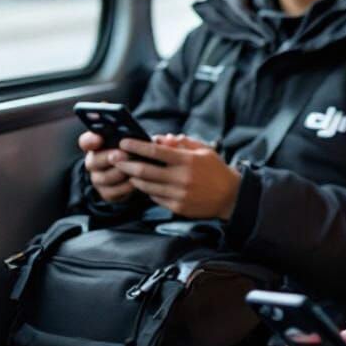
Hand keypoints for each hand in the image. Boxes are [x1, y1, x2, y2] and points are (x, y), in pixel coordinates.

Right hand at [79, 131, 134, 203]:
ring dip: (121, 172)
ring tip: (135, 167)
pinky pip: (114, 191)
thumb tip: (139, 132)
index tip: (98, 139)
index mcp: (95, 145)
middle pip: (94, 161)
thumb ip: (128, 135)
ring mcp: (98, 179)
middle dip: (110, 158)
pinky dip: (126, 186)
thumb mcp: (131, 140)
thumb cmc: (132, 150)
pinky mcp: (106, 192)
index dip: (91, 141)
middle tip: (123, 154)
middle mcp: (92, 162)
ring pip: (105, 177)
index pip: (86, 141)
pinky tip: (136, 180)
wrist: (135, 170)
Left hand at [112, 134, 240, 218]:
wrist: (230, 196)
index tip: (123, 142)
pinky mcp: (177, 207)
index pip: (155, 152)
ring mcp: (178, 194)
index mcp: (187, 161)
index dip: (137, 146)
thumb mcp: (204, 151)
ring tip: (127, 171)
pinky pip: (154, 197)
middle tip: (114, 157)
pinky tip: (144, 183)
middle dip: (126, 163)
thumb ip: (183, 143)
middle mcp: (181, 178)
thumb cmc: (216, 170)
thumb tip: (161, 139)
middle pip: (144, 170)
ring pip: (146, 186)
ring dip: (134, 177)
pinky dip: (147, 190)